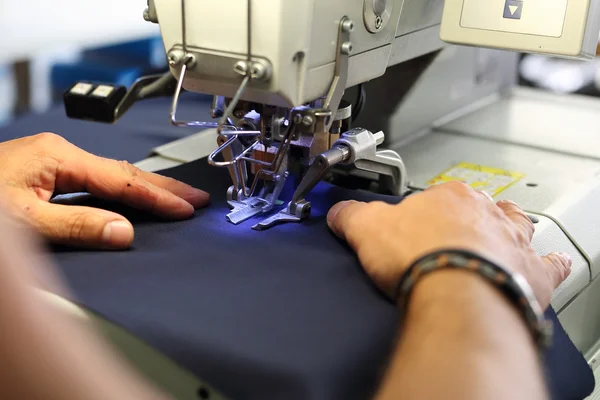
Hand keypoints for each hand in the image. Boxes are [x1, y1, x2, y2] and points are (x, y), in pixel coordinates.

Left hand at [0, 133, 208, 248]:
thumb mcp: (22, 222)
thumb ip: (76, 226)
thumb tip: (123, 232)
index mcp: (58, 157)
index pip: (123, 180)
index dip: (158, 198)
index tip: (186, 209)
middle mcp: (58, 155)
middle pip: (125, 172)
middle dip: (163, 188)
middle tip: (196, 199)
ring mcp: (52, 163)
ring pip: (112, 176)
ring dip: (146, 190)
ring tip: (176, 199)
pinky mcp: (46, 175)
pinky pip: (97, 183)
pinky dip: (123, 193)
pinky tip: (134, 201)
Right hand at [327, 181, 571, 307]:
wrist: (457, 291)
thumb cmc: (420, 258)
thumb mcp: (367, 229)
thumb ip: (350, 216)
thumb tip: (337, 211)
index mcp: (448, 197)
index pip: (435, 195)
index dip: (424, 211)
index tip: (415, 226)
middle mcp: (485, 213)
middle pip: (479, 207)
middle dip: (469, 217)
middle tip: (451, 236)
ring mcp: (511, 241)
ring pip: (517, 225)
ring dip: (509, 230)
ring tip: (496, 240)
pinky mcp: (530, 273)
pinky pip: (550, 263)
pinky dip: (550, 263)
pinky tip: (546, 264)